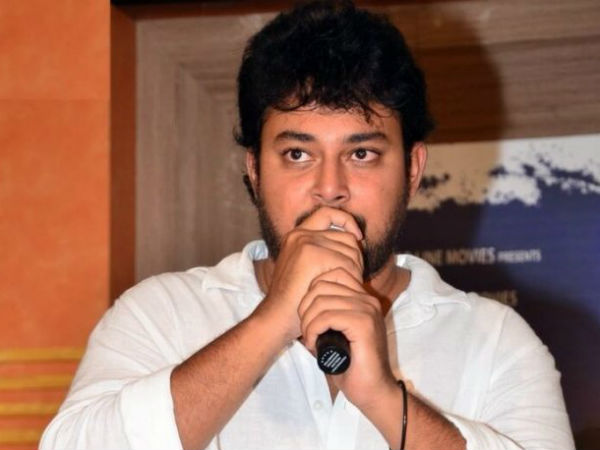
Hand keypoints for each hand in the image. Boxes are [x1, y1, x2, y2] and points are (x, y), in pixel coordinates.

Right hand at [253, 207, 363, 343]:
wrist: (277, 317)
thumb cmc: (295, 300)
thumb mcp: (306, 269)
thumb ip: (324, 251)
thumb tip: (356, 239)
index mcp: (297, 235)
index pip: (328, 214)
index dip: (346, 221)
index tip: (357, 237)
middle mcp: (300, 234)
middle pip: (347, 236)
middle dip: (356, 257)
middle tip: (351, 279)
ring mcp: (305, 242)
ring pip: (350, 250)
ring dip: (355, 271)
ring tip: (344, 288)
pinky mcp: (311, 255)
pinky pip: (346, 262)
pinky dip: (351, 278)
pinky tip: (342, 291)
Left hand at [298, 268, 396, 409]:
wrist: (373, 391)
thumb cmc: (352, 365)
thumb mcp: (337, 332)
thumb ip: (328, 314)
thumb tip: (303, 303)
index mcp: (363, 298)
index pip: (333, 274)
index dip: (312, 291)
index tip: (308, 316)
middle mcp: (367, 300)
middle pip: (323, 285)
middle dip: (305, 307)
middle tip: (306, 329)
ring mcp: (367, 311)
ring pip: (322, 301)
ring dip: (308, 321)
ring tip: (309, 338)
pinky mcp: (363, 325)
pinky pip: (327, 317)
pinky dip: (313, 330)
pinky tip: (314, 344)